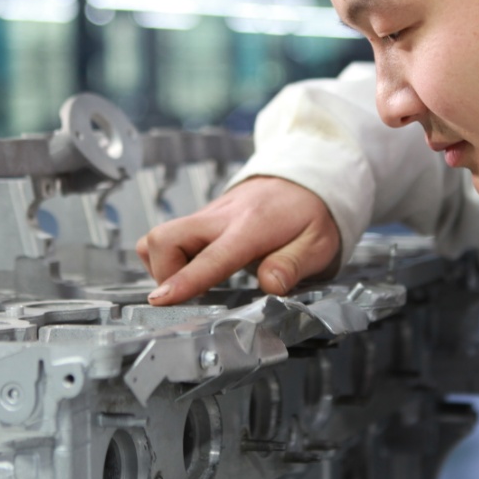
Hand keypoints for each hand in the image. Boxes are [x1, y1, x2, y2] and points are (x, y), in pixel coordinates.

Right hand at [136, 176, 340, 305]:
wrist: (305, 178)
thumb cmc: (311, 213)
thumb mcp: (318, 244)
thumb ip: (293, 265)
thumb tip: (271, 286)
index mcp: (251, 226)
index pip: (212, 256)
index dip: (184, 280)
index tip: (162, 300)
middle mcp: (221, 217)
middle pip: (165, 238)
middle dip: (163, 273)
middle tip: (184, 298)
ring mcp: (207, 216)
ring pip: (160, 238)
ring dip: (164, 266)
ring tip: (190, 284)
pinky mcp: (201, 219)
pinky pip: (170, 237)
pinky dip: (170, 257)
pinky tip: (194, 269)